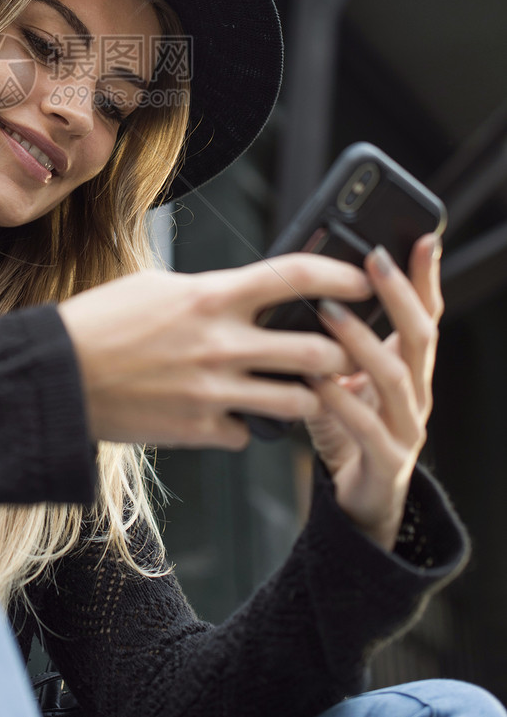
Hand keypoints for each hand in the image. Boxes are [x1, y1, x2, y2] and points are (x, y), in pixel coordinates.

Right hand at [57, 255, 372, 449]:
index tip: (366, 278)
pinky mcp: (199, 430)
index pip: (296, 277)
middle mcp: (221, 343)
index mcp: (211, 296)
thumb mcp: (159, 286)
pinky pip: (247, 434)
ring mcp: (213, 392)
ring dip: (310, 396)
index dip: (342, 276)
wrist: (56, 375)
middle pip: (316, 349)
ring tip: (307, 390)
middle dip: (342, 352)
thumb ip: (212, 291)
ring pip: (298, 401)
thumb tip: (252, 291)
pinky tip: (236, 416)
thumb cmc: (103, 321)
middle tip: (346, 350)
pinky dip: (247, 426)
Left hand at [303, 234, 442, 550]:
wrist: (361, 500)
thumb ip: (336, 341)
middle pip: (421, 336)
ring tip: (329, 311)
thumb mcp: (346, 377)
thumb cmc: (349, 429)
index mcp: (410, 367)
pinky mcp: (388, 460)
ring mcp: (407, 427)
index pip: (427, 313)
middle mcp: (417, 393)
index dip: (426, 277)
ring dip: (361, 341)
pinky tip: (317, 381)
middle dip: (399, 295)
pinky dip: (341, 401)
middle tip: (374, 260)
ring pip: (395, 377)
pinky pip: (368, 426)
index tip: (424, 237)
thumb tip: (309, 288)